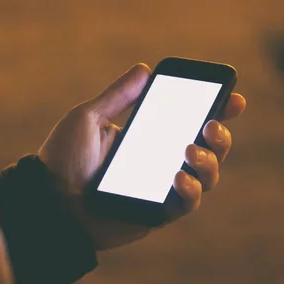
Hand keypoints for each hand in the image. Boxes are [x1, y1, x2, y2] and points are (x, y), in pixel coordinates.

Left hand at [38, 63, 245, 250]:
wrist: (48, 201)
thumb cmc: (63, 161)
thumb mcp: (87, 118)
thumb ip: (117, 96)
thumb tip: (144, 69)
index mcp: (146, 138)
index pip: (188, 123)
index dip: (217, 111)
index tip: (234, 99)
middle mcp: (159, 163)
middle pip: (208, 150)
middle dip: (219, 137)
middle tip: (209, 126)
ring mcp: (161, 189)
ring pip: (206, 177)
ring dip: (209, 161)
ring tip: (190, 150)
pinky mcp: (157, 214)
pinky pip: (186, 204)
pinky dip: (191, 190)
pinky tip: (179, 177)